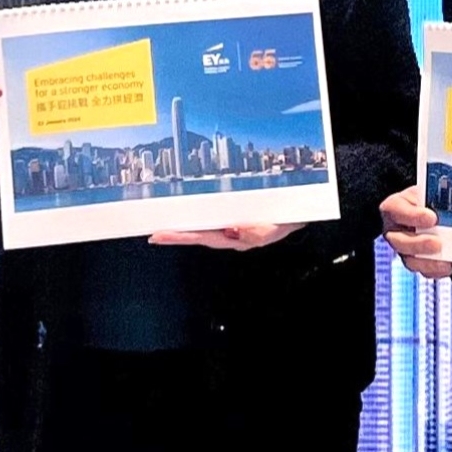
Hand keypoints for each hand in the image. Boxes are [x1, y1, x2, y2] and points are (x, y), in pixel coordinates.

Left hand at [147, 221, 302, 251]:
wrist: (296, 214)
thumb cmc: (284, 221)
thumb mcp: (275, 229)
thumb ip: (256, 233)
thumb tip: (234, 230)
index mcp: (235, 239)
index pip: (202, 237)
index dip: (180, 237)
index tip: (161, 235)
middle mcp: (229, 234)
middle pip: (197, 235)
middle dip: (175, 235)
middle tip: (154, 234)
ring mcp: (230, 226)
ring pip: (202, 227)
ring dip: (185, 227)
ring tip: (165, 228)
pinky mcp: (233, 215)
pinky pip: (211, 217)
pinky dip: (198, 215)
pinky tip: (188, 212)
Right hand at [379, 185, 451, 279]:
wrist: (427, 209)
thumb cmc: (425, 199)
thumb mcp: (427, 192)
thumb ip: (434, 197)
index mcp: (394, 208)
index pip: (395, 210)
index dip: (412, 216)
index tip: (431, 218)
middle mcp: (394, 230)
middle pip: (399, 241)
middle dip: (419, 244)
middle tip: (437, 243)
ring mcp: (404, 248)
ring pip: (409, 260)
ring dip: (428, 262)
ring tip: (445, 260)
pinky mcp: (416, 260)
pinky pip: (423, 270)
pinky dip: (436, 270)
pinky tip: (448, 266)